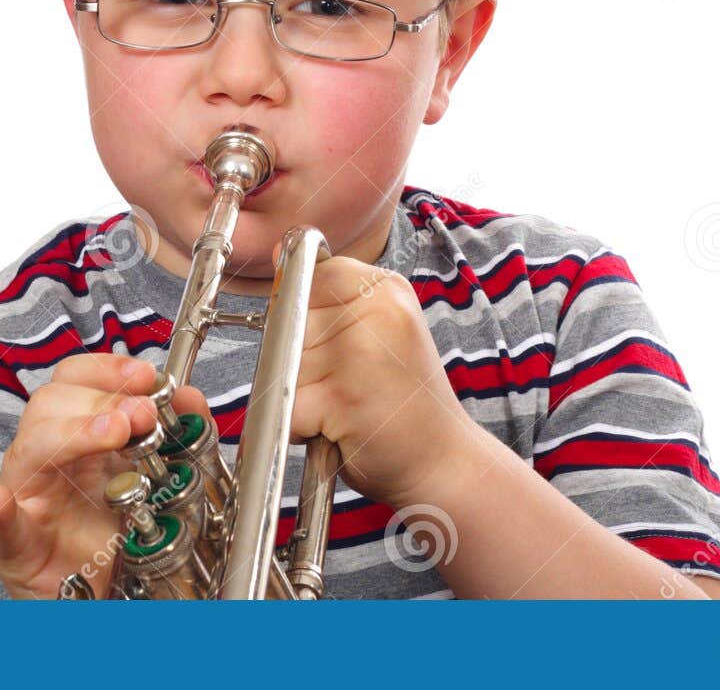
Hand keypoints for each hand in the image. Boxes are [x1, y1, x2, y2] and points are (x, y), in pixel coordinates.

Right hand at [0, 353, 210, 598]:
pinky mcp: (16, 546)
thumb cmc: (109, 527)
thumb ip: (171, 433)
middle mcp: (45, 458)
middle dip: (101, 402)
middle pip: (51, 405)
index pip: (74, 380)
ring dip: (72, 435)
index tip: (145, 374)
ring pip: (30, 450)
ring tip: (112, 435)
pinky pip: (0, 526)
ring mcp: (28, 498)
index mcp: (74, 434)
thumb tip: (189, 397)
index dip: (106, 369)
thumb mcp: (146, 474)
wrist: (93, 594)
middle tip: (142, 414)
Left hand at [287, 254, 476, 508]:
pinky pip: (286, 404)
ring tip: (344, 405)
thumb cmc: (403, 401)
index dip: (303, 314)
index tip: (329, 341)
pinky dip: (300, 426)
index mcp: (385, 288)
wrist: (445, 461)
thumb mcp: (379, 328)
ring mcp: (361, 354)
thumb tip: (275, 257)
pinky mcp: (344, 398)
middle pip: (289, 321)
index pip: (307, 275)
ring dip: (300, 394)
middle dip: (299, 358)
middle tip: (345, 382)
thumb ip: (327, 297)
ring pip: (283, 364)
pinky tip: (337, 428)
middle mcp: (377, 312)